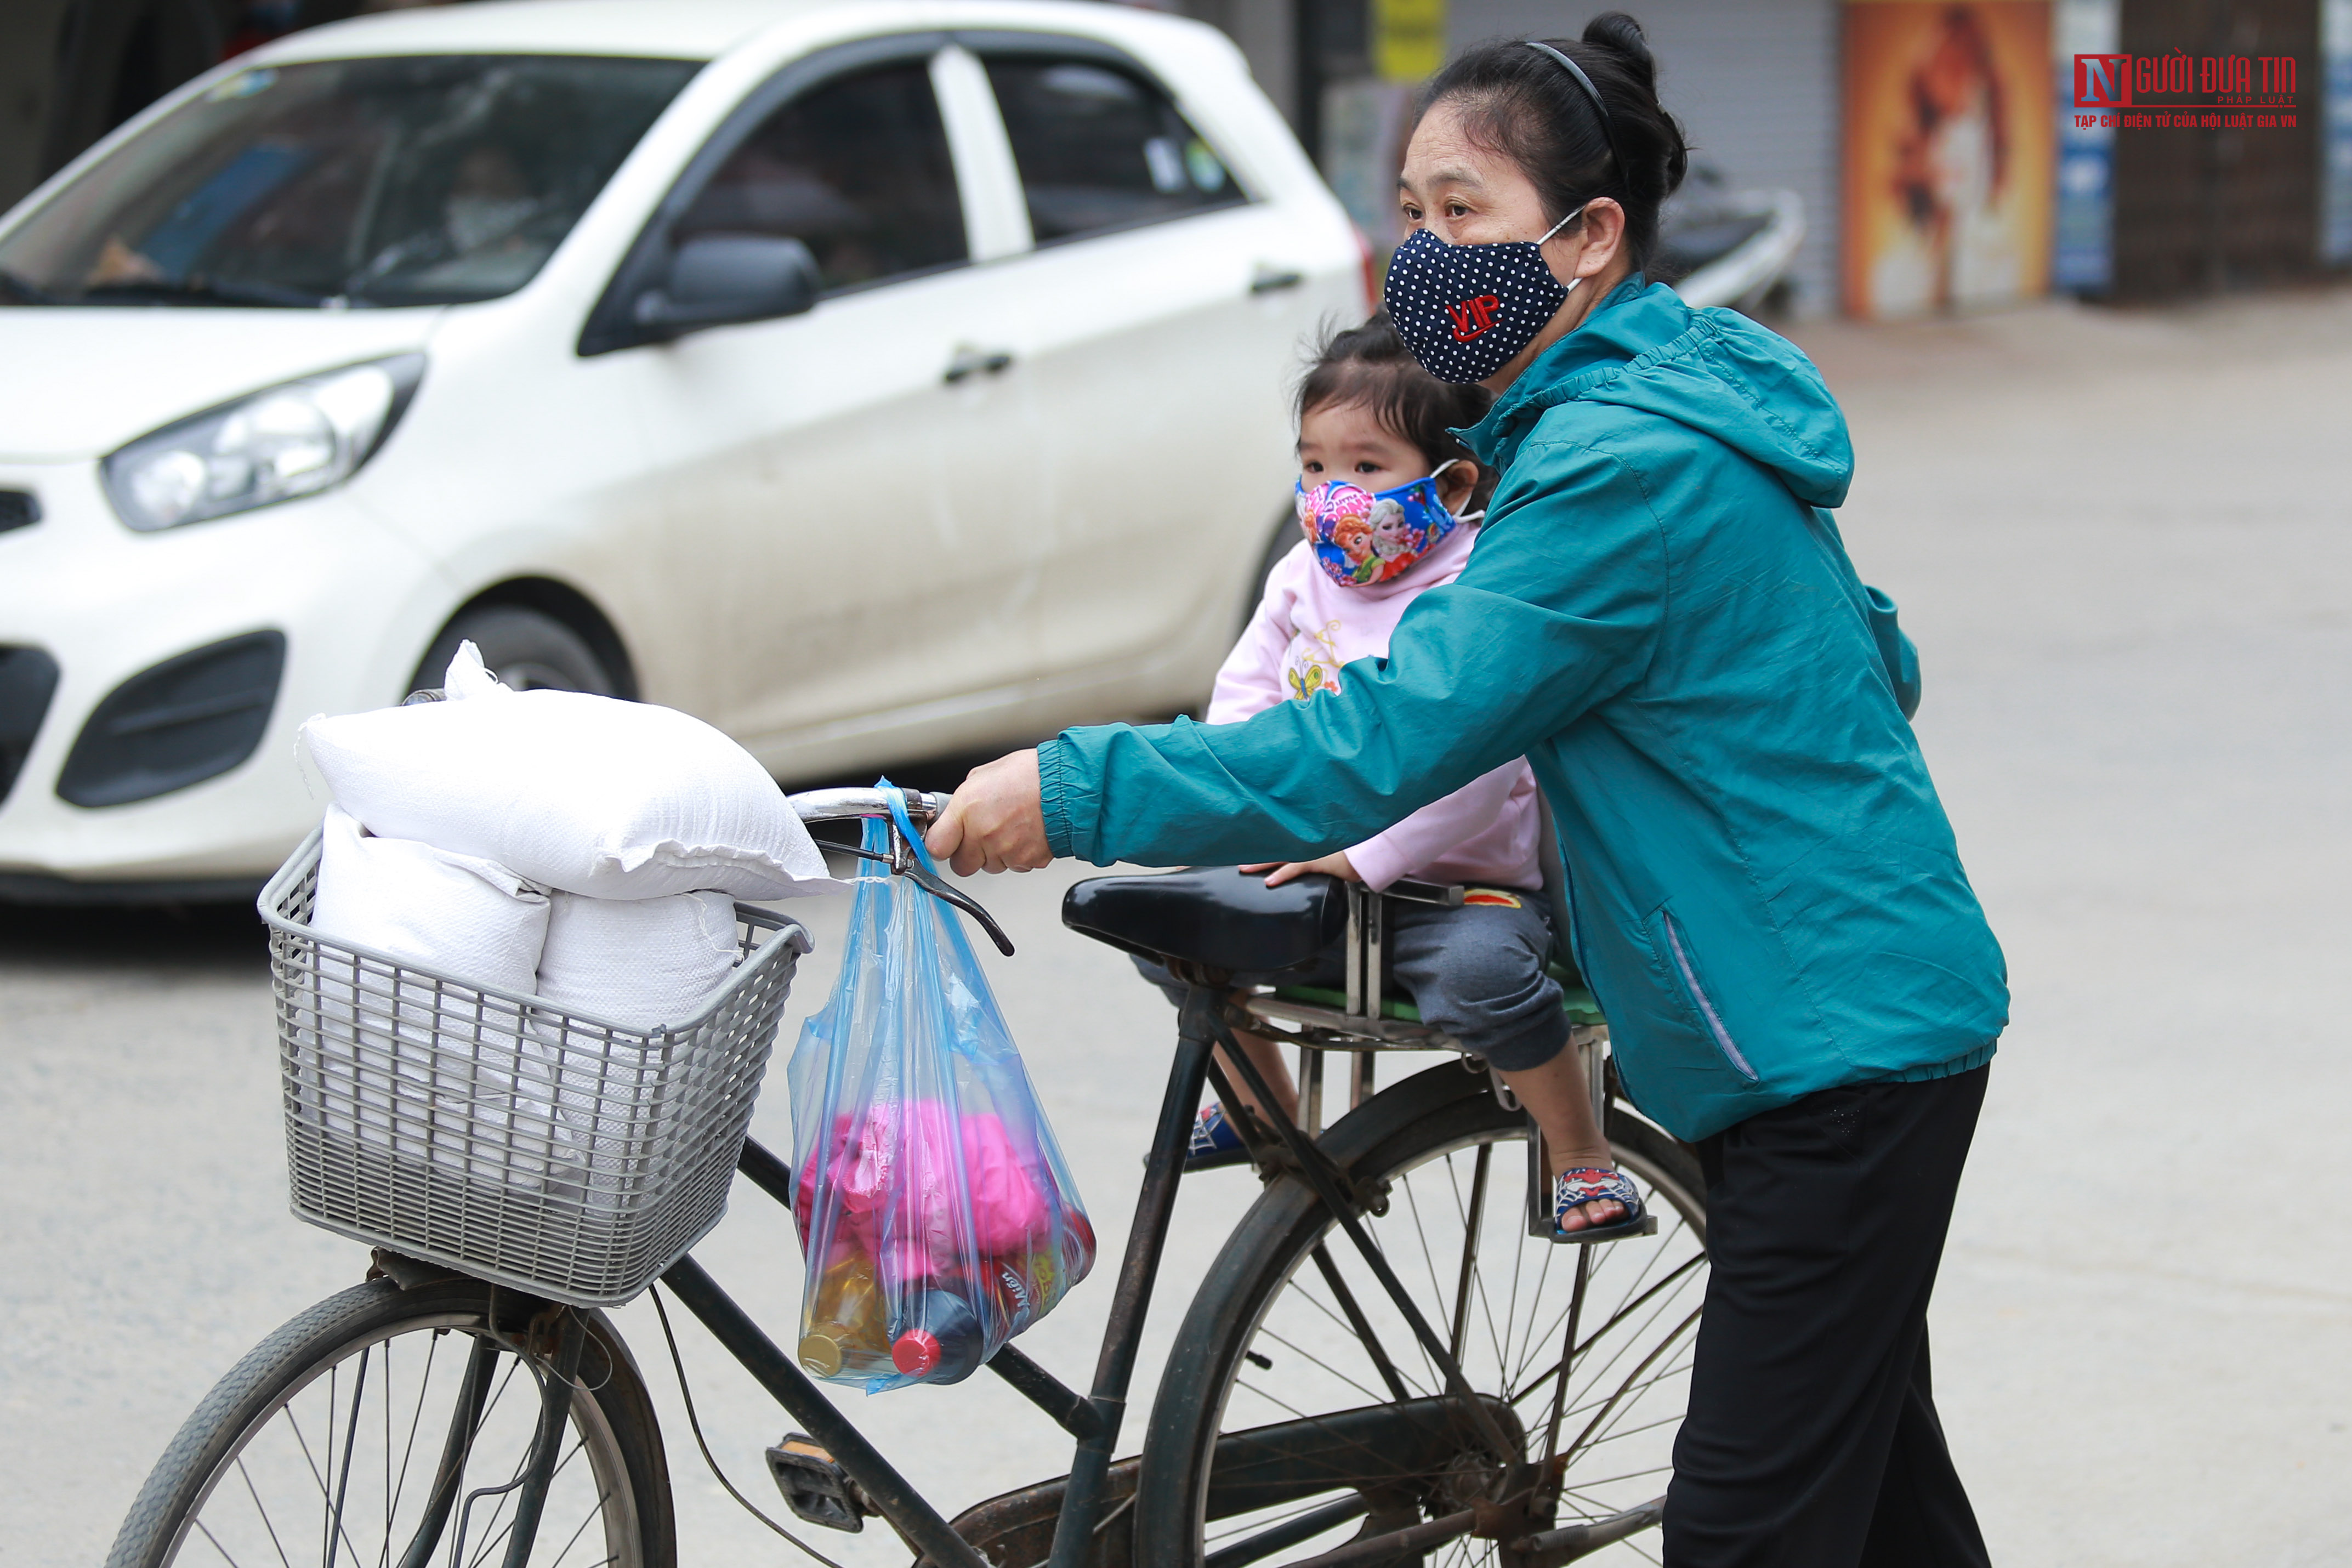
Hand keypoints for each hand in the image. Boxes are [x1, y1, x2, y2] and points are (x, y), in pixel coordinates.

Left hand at [926, 750, 1052, 875]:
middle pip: (962, 865)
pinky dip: (1018, 854)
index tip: (945, 840)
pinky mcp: (1027, 861)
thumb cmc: (1030, 774)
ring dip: (994, 853)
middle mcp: (984, 834)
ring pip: (989, 867)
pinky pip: (1014, 866)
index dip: (941, 843)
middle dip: (968, 853)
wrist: (1067, 785)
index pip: (936, 846)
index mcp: (968, 809)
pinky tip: (1024, 833)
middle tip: (979, 836)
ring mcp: (1006, 851)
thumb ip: (963, 801)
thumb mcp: (983, 775)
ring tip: (1010, 828)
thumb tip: (952, 815)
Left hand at [1240, 851, 1358, 887]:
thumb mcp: (1331, 853)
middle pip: (1274, 848)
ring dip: (1260, 863)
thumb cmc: (1352, 854)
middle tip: (1237, 859)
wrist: (1367, 853)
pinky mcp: (1318, 861)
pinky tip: (1269, 882)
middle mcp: (1305, 846)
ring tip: (1243, 869)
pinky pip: (1295, 868)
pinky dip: (1281, 875)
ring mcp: (1310, 852)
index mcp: (1307, 843)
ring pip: (1279, 856)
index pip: (1281, 845)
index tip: (1249, 850)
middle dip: (1255, 853)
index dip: (1265, 849)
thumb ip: (1317, 857)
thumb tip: (1311, 863)